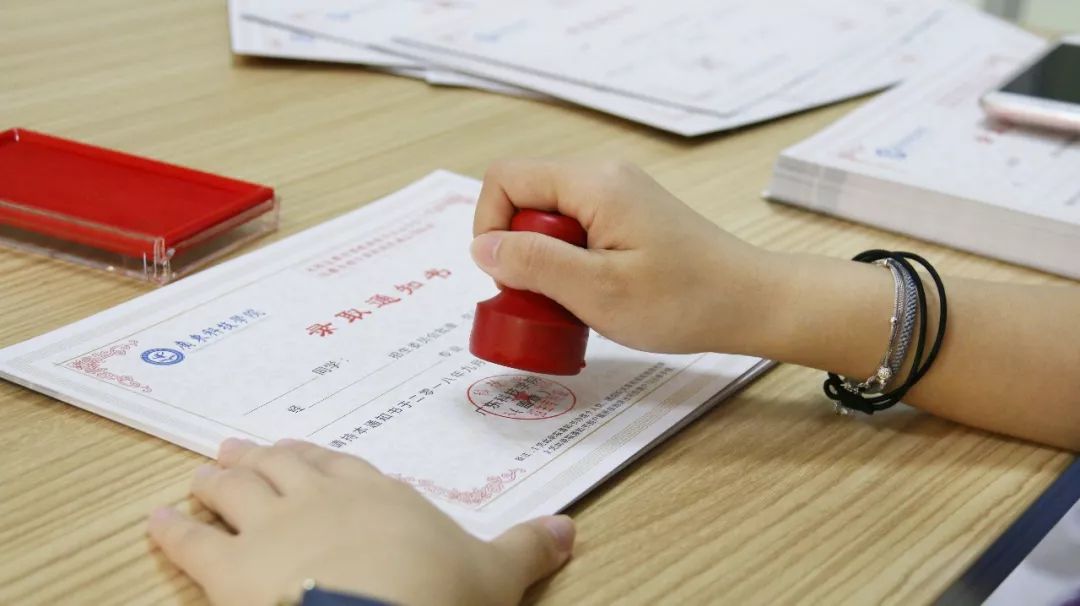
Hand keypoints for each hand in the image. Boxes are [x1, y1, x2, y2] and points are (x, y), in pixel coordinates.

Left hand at [147, 439, 574, 605]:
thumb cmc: (437, 597)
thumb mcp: (495, 575)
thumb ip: (527, 548)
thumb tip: (569, 527)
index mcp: (378, 495)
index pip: (341, 465)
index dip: (317, 458)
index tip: (300, 451)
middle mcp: (320, 498)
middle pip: (282, 466)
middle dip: (259, 457)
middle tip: (236, 447)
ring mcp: (271, 528)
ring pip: (235, 490)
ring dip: (216, 479)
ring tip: (201, 471)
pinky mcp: (230, 569)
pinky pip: (192, 542)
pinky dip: (171, 530)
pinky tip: (155, 519)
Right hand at [471, 159, 772, 353]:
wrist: (750, 303)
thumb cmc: (684, 300)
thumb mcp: (597, 291)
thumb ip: (533, 264)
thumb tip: (481, 247)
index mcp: (593, 183)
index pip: (505, 179)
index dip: (491, 226)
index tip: (510, 276)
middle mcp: (603, 176)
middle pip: (525, 198)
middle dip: (521, 250)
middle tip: (548, 297)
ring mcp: (618, 194)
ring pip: (549, 220)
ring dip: (547, 263)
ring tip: (576, 301)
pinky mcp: (628, 215)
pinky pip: (575, 231)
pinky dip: (571, 264)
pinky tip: (596, 295)